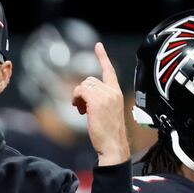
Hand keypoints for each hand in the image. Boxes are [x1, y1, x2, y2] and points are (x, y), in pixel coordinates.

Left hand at [72, 42, 129, 165]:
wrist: (114, 146)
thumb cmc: (108, 133)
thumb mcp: (107, 112)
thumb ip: (99, 100)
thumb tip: (84, 95)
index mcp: (117, 92)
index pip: (109, 70)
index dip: (102, 57)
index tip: (98, 45)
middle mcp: (113, 91)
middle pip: (89, 80)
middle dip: (82, 92)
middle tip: (82, 107)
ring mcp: (106, 95)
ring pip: (83, 85)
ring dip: (78, 97)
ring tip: (82, 110)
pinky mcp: (97, 101)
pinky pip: (80, 91)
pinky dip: (76, 99)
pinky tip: (80, 110)